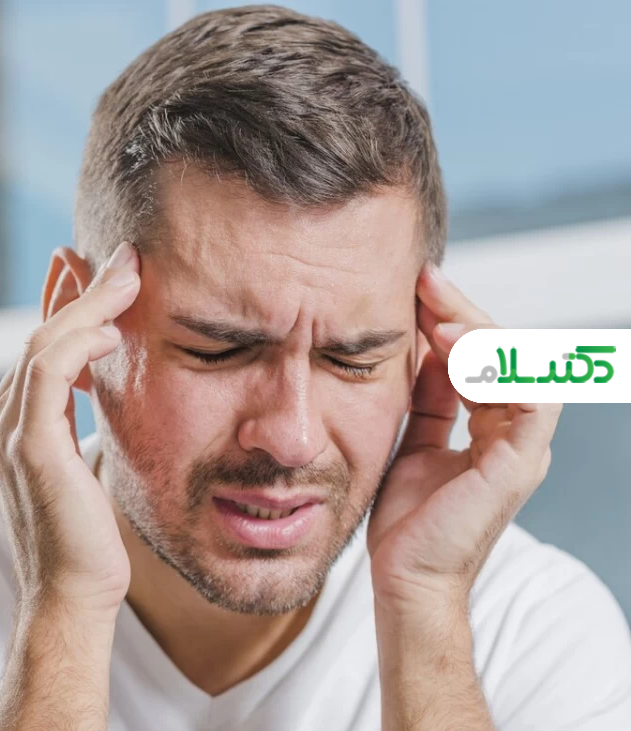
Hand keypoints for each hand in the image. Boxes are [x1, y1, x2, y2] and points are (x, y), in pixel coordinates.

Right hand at [0, 242, 140, 617]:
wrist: (73, 593)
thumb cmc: (86, 536)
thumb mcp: (83, 461)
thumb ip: (81, 417)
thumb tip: (103, 377)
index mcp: (4, 423)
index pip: (36, 347)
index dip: (65, 301)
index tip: (98, 267)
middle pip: (39, 336)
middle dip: (82, 290)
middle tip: (125, 256)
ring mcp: (4, 431)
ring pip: (44, 344)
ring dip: (90, 303)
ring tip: (130, 274)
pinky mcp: (28, 444)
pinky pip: (50, 370)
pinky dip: (81, 339)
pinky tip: (115, 327)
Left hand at [367, 264, 561, 610]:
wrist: (404, 577)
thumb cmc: (406, 520)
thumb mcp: (411, 440)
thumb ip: (426, 399)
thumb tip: (419, 349)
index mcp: (493, 429)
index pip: (483, 356)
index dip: (452, 317)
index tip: (415, 287)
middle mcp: (516, 435)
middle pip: (504, 351)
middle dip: (463, 311)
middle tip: (424, 280)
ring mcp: (523, 449)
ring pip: (521, 365)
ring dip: (479, 332)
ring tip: (435, 315)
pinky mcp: (518, 465)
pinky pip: (527, 399)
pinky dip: (495, 367)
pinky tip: (453, 348)